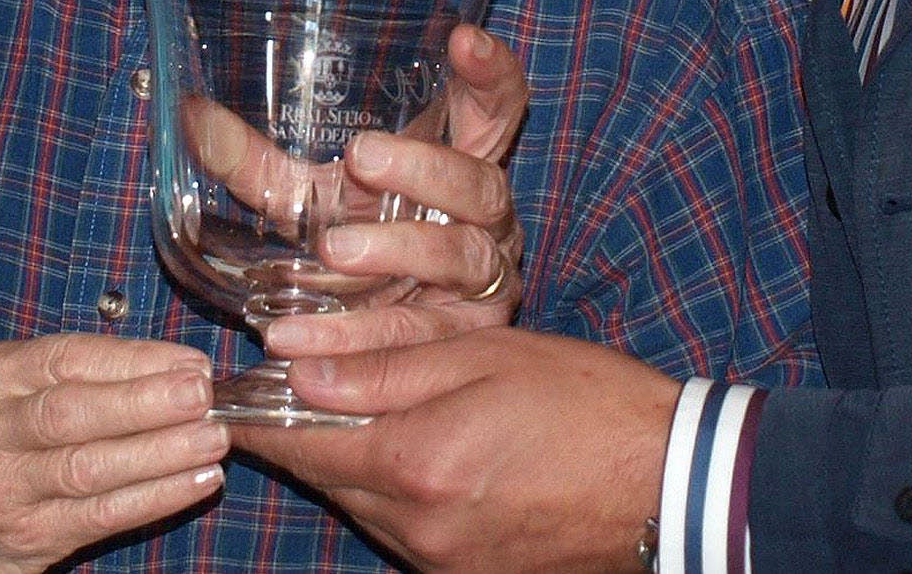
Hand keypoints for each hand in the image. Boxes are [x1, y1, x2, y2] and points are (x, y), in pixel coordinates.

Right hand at [0, 334, 227, 573]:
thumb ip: (64, 374)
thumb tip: (170, 365)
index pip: (66, 358)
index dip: (135, 359)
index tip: (189, 360)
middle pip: (73, 411)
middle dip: (146, 402)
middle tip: (204, 395)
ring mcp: (1, 487)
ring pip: (89, 467)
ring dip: (160, 453)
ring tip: (213, 438)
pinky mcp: (24, 537)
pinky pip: (98, 515)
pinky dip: (153, 497)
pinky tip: (196, 481)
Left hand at [230, 327, 675, 573]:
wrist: (673, 483)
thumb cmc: (589, 404)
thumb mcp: (486, 357)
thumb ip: (386, 366)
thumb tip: (296, 369)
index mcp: (416, 462)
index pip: (299, 445)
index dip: (261, 414)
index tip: (238, 391)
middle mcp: (418, 527)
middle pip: (327, 479)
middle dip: (312, 435)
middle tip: (310, 385)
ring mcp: (443, 562)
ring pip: (365, 507)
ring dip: (359, 464)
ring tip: (389, 414)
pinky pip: (407, 532)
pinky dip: (403, 495)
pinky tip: (438, 457)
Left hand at [267, 24, 530, 359]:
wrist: (366, 339)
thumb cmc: (349, 241)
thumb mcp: (303, 195)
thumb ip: (254, 160)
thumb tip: (190, 116)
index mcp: (457, 163)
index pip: (496, 107)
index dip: (489, 73)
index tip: (461, 41)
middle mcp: (482, 217)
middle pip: (478, 180)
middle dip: (424, 167)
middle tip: (361, 156)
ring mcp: (483, 279)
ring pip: (461, 256)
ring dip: (397, 251)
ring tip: (332, 252)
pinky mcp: (464, 339)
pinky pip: (423, 335)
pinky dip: (362, 338)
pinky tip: (311, 345)